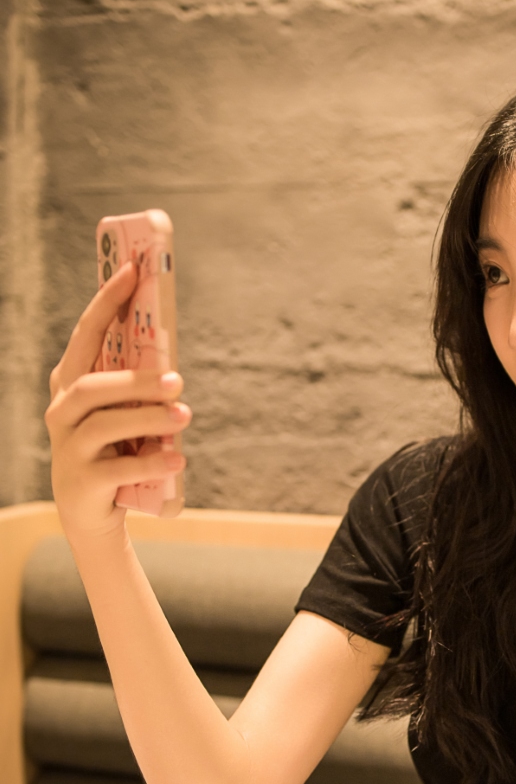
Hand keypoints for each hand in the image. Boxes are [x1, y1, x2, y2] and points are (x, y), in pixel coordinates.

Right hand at [45, 262, 190, 543]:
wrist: (91, 513)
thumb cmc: (116, 450)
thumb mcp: (125, 413)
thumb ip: (139, 387)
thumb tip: (174, 364)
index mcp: (71, 385)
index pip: (85, 336)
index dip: (105, 302)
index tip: (131, 270)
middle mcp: (61, 412)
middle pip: (90, 386)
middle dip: (135, 380)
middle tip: (177, 380)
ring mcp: (68, 449)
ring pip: (104, 425)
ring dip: (148, 418)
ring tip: (185, 416)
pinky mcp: (82, 483)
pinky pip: (118, 468)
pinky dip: (151, 461)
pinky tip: (178, 457)